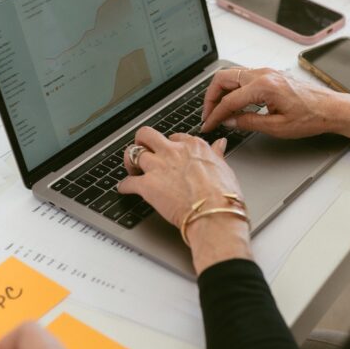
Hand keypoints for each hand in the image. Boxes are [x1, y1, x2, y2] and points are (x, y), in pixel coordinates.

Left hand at [117, 128, 251, 272]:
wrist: (214, 214)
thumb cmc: (223, 195)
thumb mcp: (225, 168)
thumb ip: (216, 155)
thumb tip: (220, 145)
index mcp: (193, 146)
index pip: (175, 136)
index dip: (170, 144)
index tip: (169, 151)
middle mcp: (173, 151)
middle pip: (147, 134)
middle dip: (142, 141)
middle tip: (142, 149)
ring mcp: (158, 167)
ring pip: (133, 153)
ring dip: (130, 162)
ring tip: (132, 169)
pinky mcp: (147, 185)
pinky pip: (128, 182)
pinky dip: (124, 186)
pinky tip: (125, 188)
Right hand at [201, 67, 349, 143]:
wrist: (332, 108)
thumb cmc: (311, 117)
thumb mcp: (277, 127)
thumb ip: (248, 122)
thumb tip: (229, 121)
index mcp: (264, 86)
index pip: (229, 101)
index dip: (214, 115)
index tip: (208, 125)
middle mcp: (263, 74)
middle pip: (223, 79)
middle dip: (211, 97)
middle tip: (208, 115)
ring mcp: (267, 72)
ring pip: (232, 76)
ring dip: (221, 92)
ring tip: (218, 111)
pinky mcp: (270, 75)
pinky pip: (243, 78)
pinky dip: (233, 90)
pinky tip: (234, 105)